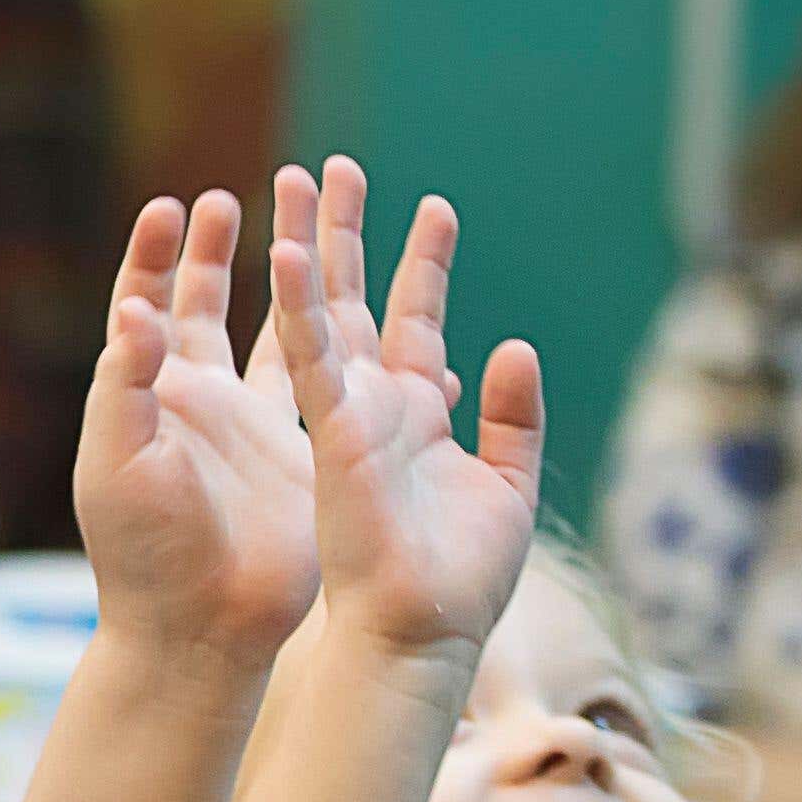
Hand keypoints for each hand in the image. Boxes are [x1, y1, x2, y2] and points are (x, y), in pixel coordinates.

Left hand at [75, 185, 315, 667]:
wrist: (196, 630)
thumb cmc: (142, 552)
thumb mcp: (117, 461)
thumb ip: (125, 382)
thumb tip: (134, 307)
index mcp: (151, 396)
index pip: (147, 305)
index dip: (156, 255)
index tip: (172, 205)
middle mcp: (202, 402)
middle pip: (209, 305)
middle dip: (220, 249)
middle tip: (235, 196)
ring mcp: (254, 427)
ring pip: (275, 335)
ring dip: (290, 285)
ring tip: (309, 229)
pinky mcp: (302, 457)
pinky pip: (333, 391)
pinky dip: (355, 356)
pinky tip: (382, 316)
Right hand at [280, 178, 539, 668]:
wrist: (425, 632)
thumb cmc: (463, 578)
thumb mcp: (510, 485)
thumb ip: (516, 415)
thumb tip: (516, 345)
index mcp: (415, 415)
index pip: (416, 319)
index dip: (425, 264)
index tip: (436, 208)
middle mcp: (374, 405)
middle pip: (353, 299)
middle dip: (345, 232)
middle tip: (337, 168)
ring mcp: (348, 415)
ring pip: (319, 312)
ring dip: (304, 247)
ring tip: (293, 181)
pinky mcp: (334, 433)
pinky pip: (311, 358)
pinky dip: (298, 305)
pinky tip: (285, 254)